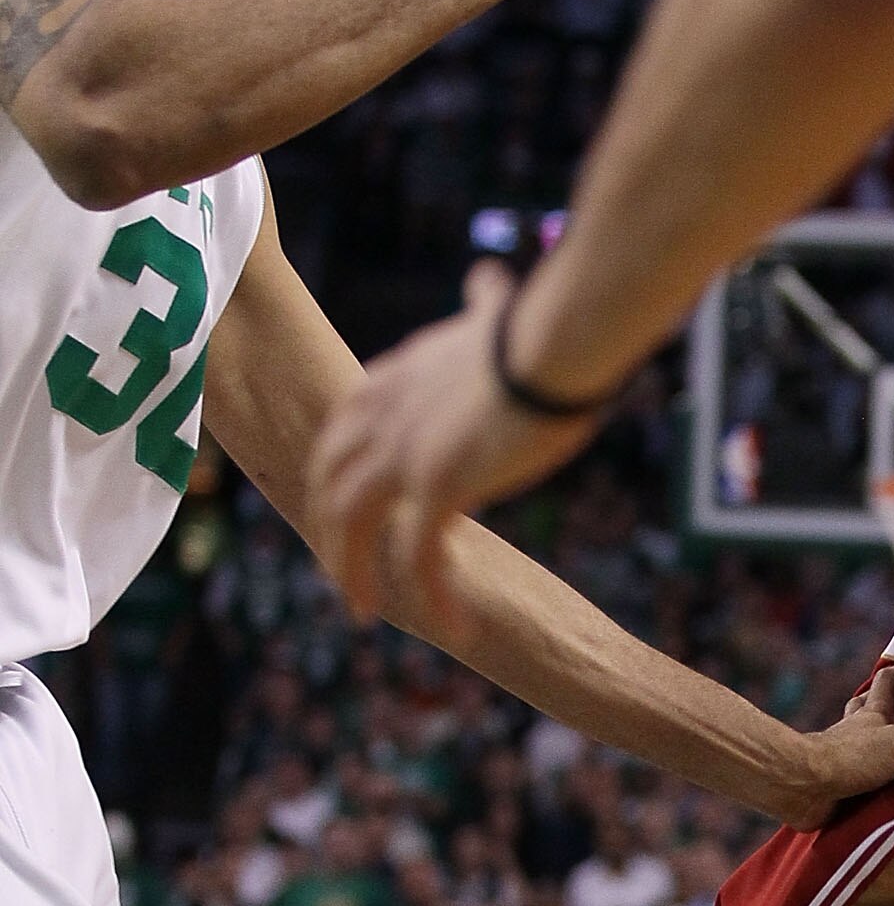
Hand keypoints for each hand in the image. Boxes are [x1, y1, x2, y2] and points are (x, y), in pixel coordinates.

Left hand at [312, 263, 591, 619]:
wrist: (554, 345)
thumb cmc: (543, 331)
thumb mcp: (497, 316)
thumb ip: (483, 306)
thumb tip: (486, 280)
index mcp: (396, 377)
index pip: (343, 428)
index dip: (337, 470)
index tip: (345, 506)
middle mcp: (384, 415)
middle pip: (329, 478)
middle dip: (329, 529)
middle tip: (343, 574)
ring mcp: (401, 452)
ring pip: (350, 523)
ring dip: (353, 571)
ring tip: (367, 610)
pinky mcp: (433, 487)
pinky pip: (420, 556)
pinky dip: (434, 594)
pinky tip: (458, 625)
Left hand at [786, 659, 893, 824]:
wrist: (806, 788)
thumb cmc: (855, 758)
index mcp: (872, 714)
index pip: (889, 680)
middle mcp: (854, 730)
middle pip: (866, 705)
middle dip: (883, 701)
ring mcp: (842, 756)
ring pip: (858, 739)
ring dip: (874, 740)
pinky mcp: (835, 783)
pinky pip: (854, 774)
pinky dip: (867, 776)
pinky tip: (878, 787)